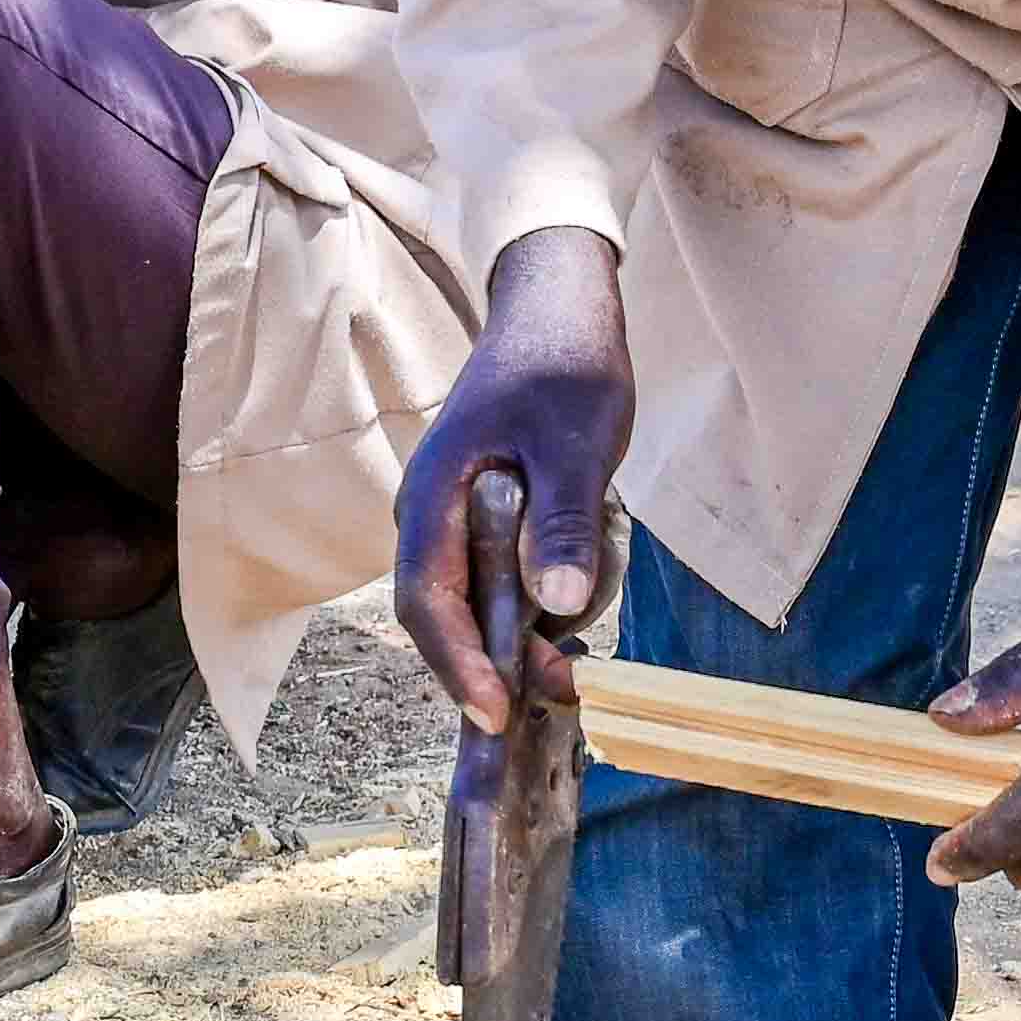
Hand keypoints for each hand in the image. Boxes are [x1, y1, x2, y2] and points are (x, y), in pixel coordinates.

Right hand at [394, 228, 632, 731]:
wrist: (560, 304)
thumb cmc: (563, 363)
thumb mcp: (574, 443)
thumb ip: (560, 521)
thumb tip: (556, 601)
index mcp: (433, 496)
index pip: (426, 603)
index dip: (457, 666)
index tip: (495, 715)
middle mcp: (432, 515)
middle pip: (446, 615)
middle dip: (499, 660)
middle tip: (564, 690)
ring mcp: (458, 517)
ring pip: (483, 601)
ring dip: (534, 621)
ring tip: (594, 598)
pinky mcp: (492, 516)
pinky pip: (508, 576)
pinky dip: (548, 592)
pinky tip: (589, 573)